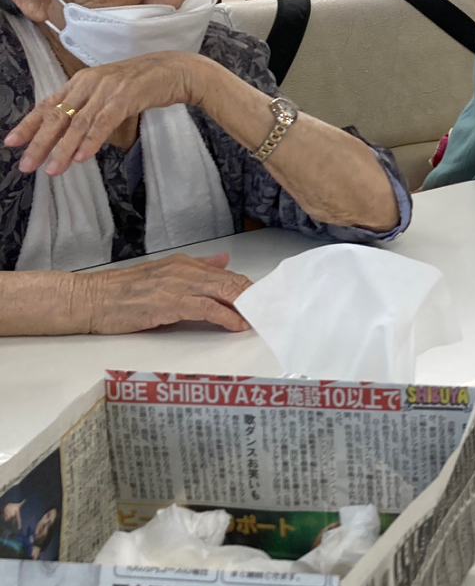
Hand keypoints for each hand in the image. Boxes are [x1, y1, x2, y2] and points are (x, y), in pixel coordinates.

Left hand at [4, 52, 210, 175]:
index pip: (49, 104)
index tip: (12, 142)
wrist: (177, 70)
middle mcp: (89, 83)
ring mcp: (107, 90)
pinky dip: (90, 141)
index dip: (29, 124)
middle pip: (57, 116)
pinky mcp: (125, 97)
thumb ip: (91, 108)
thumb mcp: (111, 93)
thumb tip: (73, 136)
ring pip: (77, 123)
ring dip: (63, 149)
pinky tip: (81, 157)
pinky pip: (103, 123)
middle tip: (26, 165)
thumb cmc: (146, 84)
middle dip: (39, 142)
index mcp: (82, 81)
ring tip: (52, 170)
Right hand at [80, 253, 251, 333]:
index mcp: (184, 264)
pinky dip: (226, 317)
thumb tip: (224, 260)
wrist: (91, 299)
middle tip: (272, 311)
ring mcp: (176, 286)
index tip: (266, 301)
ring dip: (246, 307)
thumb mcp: (164, 274)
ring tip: (262, 318)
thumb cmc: (124, 293)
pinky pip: (206, 309)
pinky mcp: (168, 303)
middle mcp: (183, 271)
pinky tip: (237, 325)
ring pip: (223, 292)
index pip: (227, 275)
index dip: (249, 289)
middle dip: (254, 298)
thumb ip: (198, 268)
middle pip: (231, 282)